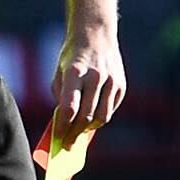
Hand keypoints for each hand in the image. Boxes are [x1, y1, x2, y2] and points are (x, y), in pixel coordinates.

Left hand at [42, 21, 125, 147]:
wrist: (96, 35)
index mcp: (75, 73)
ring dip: (89, 129)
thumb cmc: (72, 57)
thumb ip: (61, 97)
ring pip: (102, 117)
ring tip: (79, 133)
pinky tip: (92, 120)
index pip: (69, 108)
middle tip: (67, 144)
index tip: (57, 138)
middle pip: (86, 115)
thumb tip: (65, 124)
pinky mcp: (121, 84)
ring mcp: (111, 81)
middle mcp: (95, 77)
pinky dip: (101, 118)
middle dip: (75, 133)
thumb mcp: (59, 73)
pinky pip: (111, 109)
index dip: (63, 126)